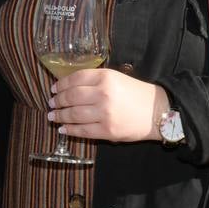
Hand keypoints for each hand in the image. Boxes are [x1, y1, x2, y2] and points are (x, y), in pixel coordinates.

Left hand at [47, 67, 163, 142]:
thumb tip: (68, 87)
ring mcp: (105, 113)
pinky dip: (70, 130)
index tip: (53, 89)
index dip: (61, 84)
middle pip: (72, 96)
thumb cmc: (135, 93)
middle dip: (58, 101)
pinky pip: (83, 131)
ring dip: (60, 116)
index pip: (75, 79)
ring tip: (53, 116)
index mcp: (105, 77)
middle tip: (51, 103)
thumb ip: (94, 80)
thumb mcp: (116, 77)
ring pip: (74, 114)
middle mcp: (103, 94)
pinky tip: (63, 129)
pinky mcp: (107, 131)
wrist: (157, 111)